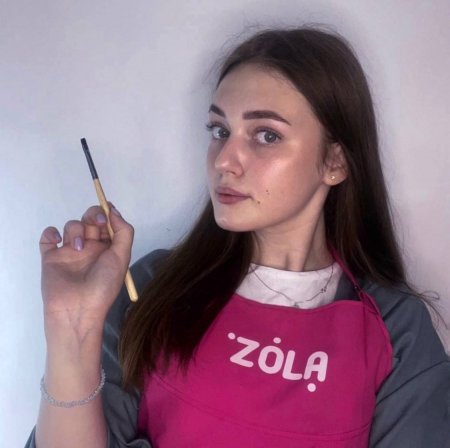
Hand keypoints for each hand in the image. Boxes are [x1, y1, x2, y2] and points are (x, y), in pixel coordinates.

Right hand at [39, 202, 133, 335]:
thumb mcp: (122, 257)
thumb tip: (113, 211)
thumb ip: (123, 232)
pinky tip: (58, 242)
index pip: (107, 223)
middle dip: (92, 216)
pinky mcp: (51, 257)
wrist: (77, 310)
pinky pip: (48, 237)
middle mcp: (90, 248)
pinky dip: (51, 233)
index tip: (106, 211)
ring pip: (71, 226)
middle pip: (89, 220)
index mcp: (107, 248)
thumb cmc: (103, 285)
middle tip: (95, 224)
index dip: (107, 214)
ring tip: (79, 249)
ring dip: (76, 231)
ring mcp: (69, 251)